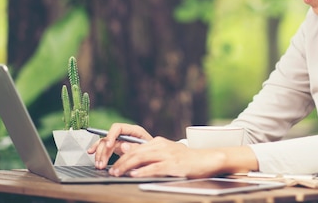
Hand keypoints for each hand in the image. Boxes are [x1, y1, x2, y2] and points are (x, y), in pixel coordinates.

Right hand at [87, 123, 151, 169]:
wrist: (158, 159)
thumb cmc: (155, 153)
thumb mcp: (147, 150)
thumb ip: (135, 148)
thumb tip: (122, 145)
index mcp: (134, 131)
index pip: (118, 128)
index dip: (111, 135)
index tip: (109, 145)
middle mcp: (126, 134)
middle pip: (109, 137)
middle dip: (103, 150)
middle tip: (102, 163)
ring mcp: (120, 140)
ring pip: (105, 143)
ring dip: (100, 153)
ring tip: (99, 165)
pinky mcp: (117, 147)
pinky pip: (104, 147)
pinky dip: (98, 150)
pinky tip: (91, 152)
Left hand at [106, 137, 228, 177]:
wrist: (207, 159)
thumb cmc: (187, 160)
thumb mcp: (167, 154)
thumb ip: (151, 155)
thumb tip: (132, 155)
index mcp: (158, 142)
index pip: (135, 147)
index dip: (121, 155)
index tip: (112, 164)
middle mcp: (161, 146)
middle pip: (135, 152)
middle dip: (120, 161)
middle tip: (110, 170)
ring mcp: (167, 154)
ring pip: (142, 158)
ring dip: (127, 166)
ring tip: (117, 173)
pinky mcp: (173, 165)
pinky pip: (154, 167)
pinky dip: (143, 171)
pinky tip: (134, 175)